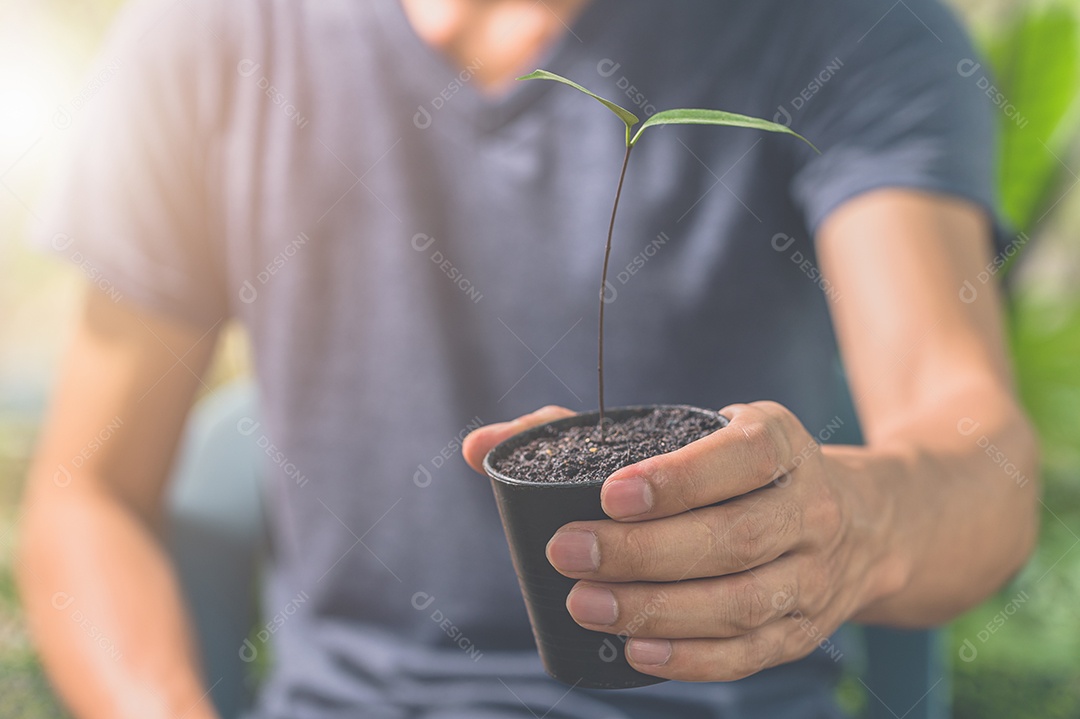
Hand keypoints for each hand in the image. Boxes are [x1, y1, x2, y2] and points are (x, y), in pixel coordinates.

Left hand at [464, 401, 888, 681]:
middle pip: (732, 540)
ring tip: (586, 606)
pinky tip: (636, 652)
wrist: (857, 521)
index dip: (678, 479)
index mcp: (779, 444)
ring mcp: (813, 575)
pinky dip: (692, 658)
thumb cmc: (736, 470)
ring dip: (658, 610)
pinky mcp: (803, 630)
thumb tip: (478, 446)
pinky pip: (750, 653)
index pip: (739, 458)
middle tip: (567, 553)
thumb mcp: (692, 432)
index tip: (610, 494)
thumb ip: (585, 435)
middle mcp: (809, 508)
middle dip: (643, 553)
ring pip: (740, 602)